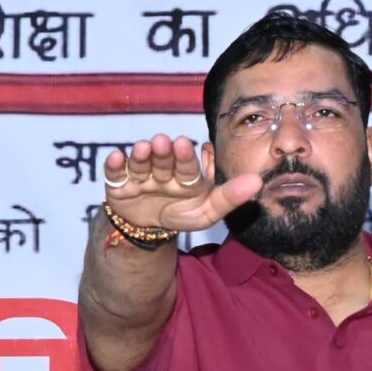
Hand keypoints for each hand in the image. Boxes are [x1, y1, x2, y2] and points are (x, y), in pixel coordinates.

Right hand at [99, 134, 263, 235]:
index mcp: (186, 175)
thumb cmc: (182, 213)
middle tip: (163, 142)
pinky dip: (113, 166)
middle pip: (163, 160)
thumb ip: (231, 197)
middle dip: (163, 153)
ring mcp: (140, 176)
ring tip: (143, 149)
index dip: (185, 156)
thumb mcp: (208, 211)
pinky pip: (114, 174)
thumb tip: (257, 181)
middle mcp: (163, 171)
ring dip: (141, 156)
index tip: (183, 143)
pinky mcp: (119, 185)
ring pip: (140, 164)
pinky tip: (115, 158)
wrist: (149, 227)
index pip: (187, 165)